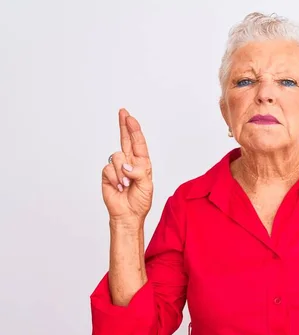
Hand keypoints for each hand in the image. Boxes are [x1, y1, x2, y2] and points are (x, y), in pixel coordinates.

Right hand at [102, 109, 152, 223]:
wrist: (128, 214)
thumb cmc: (140, 201)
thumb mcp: (147, 186)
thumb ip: (139, 173)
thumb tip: (127, 165)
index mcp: (142, 163)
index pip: (138, 143)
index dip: (134, 130)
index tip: (130, 117)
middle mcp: (130, 162)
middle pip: (125, 140)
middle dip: (124, 126)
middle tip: (123, 112)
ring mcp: (118, 167)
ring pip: (117, 157)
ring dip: (122, 172)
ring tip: (126, 185)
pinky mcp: (107, 174)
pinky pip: (108, 169)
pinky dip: (115, 178)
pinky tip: (118, 187)